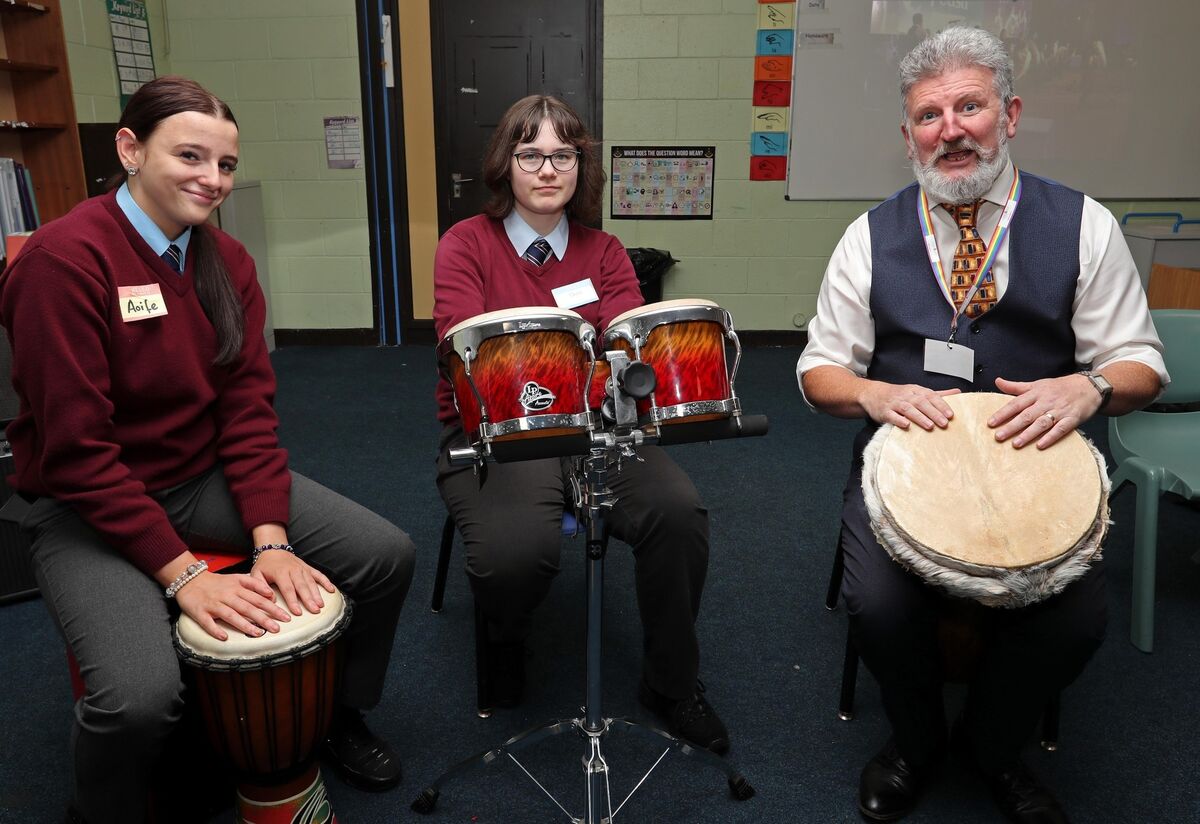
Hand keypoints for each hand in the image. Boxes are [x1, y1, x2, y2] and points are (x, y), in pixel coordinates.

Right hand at [174, 570, 292, 641]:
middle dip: (264, 618)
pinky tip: (224, 637)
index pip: (259, 598)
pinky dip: (215, 630)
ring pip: (231, 615)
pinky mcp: (200, 612)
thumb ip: (254, 584)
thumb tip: (271, 594)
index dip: (273, 607)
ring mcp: (213, 604)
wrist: (190, 579)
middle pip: (248, 607)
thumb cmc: (217, 582)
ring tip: (258, 634)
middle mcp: (227, 595)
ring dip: (244, 625)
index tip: (285, 616)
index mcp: (238, 587)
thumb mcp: (237, 577)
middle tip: (277, 628)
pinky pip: (208, 622)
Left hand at [251, 548, 334, 617]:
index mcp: (280, 572)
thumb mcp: (256, 574)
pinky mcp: (308, 567)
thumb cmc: (264, 565)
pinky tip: (331, 590)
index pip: (287, 588)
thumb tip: (270, 599)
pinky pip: (318, 574)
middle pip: (302, 586)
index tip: (298, 612)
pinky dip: (326, 581)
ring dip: (317, 594)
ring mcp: (302, 568)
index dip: (293, 601)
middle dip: (309, 599)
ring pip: (311, 582)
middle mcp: (293, 569)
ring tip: (321, 605)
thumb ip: (260, 586)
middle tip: (314, 611)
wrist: (273, 549)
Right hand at [860, 381, 960, 429]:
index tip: (951, 415)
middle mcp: (906, 396)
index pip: (931, 396)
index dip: (941, 405)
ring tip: (930, 426)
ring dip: (919, 417)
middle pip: (921, 402)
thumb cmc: (899, 395)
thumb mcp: (918, 391)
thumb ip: (937, 394)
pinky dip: (899, 420)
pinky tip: (906, 425)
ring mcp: (894, 404)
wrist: (873, 393)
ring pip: (908, 409)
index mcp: (916, 390)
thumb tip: (958, 392)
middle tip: (944, 423)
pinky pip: (892, 416)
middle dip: (933, 413)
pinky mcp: (884, 412)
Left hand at [989, 374, 1100, 448]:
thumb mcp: (1037, 384)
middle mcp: (1046, 402)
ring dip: (1028, 434)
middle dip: (1012, 426)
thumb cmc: (1060, 387)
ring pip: (1041, 423)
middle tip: (998, 437)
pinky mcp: (1072, 419)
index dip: (1003, 413)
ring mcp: (1059, 411)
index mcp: (1036, 393)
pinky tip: (1041, 445)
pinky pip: (1060, 429)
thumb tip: (997, 381)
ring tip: (1016, 444)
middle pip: (1026, 415)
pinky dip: (1051, 437)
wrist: (1090, 386)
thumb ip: (1016, 387)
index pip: (1016, 404)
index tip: (990, 423)